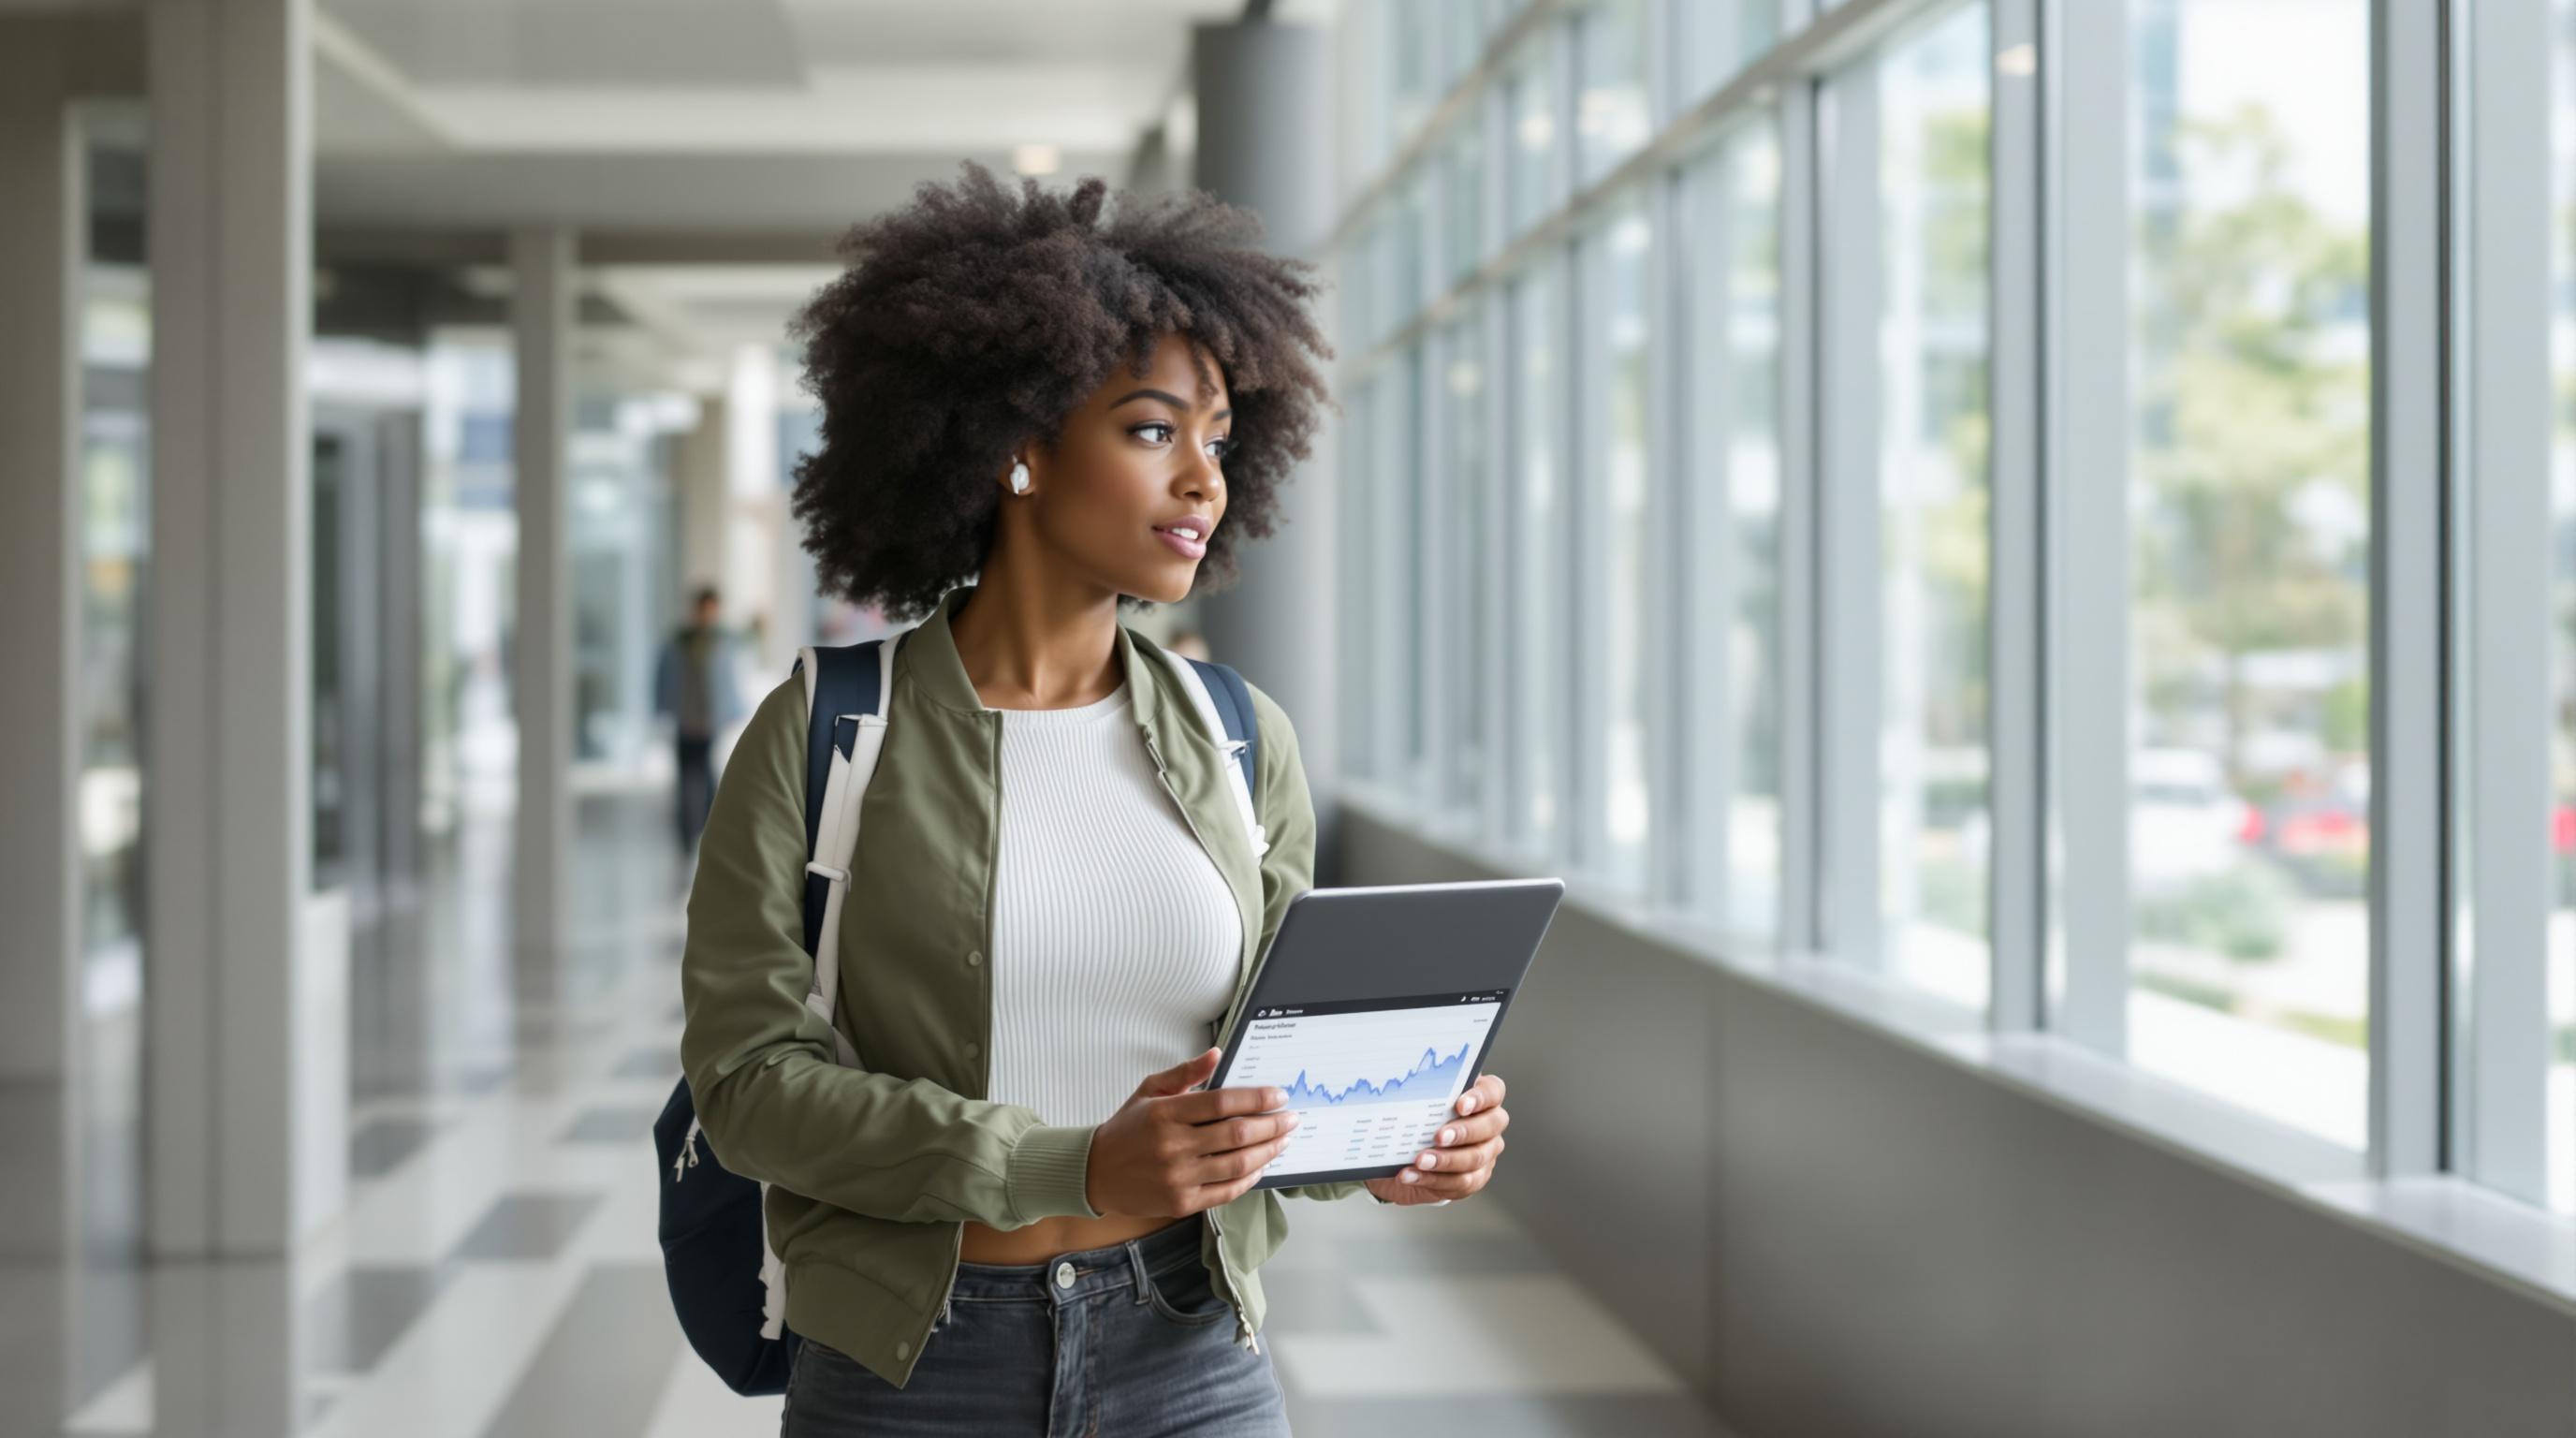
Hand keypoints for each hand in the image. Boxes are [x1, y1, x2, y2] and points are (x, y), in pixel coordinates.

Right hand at [1085, 1048, 1302, 1217]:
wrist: (1095, 1173)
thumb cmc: (1127, 1128)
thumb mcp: (1150, 1090)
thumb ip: (1186, 1072)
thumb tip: (1217, 1054)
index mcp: (1166, 1113)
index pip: (1223, 1102)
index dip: (1257, 1099)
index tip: (1279, 1097)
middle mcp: (1173, 1146)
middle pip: (1237, 1134)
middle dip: (1272, 1125)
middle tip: (1291, 1118)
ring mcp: (1178, 1178)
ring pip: (1237, 1164)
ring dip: (1268, 1151)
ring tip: (1283, 1140)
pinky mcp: (1182, 1203)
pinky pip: (1226, 1192)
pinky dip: (1249, 1178)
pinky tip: (1261, 1165)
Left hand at [1364, 1072, 1507, 1205]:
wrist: (1404, 1153)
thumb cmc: (1416, 1118)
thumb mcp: (1417, 1101)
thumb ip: (1421, 1092)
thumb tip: (1407, 1089)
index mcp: (1481, 1097)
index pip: (1493, 1091)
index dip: (1480, 1097)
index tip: (1459, 1105)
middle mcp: (1490, 1125)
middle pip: (1490, 1126)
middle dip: (1463, 1132)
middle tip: (1438, 1137)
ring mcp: (1486, 1153)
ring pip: (1475, 1158)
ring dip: (1445, 1160)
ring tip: (1420, 1161)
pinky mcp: (1475, 1178)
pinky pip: (1460, 1182)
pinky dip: (1432, 1179)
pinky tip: (1411, 1175)